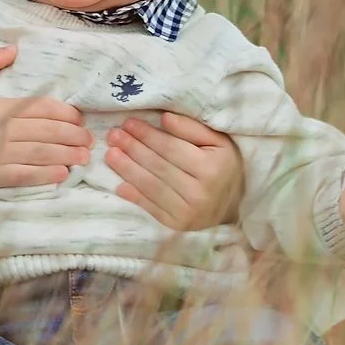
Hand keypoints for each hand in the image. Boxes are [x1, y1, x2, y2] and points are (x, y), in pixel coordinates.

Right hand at [0, 45, 91, 199]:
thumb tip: (14, 49)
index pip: (41, 107)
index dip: (65, 113)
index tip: (79, 118)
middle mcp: (1, 130)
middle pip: (47, 131)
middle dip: (72, 135)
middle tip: (89, 140)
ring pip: (40, 153)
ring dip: (66, 155)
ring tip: (83, 158)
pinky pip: (23, 176)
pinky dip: (45, 175)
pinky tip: (62, 174)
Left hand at [105, 113, 244, 230]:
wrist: (235, 204)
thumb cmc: (223, 165)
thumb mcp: (217, 141)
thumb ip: (192, 128)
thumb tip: (164, 118)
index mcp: (211, 168)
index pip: (170, 148)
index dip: (147, 135)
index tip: (128, 123)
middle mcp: (199, 192)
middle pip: (157, 167)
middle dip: (132, 149)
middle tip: (113, 136)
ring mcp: (188, 213)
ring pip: (151, 187)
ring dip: (127, 170)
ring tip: (110, 155)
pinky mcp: (178, 226)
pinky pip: (151, 208)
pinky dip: (134, 196)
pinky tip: (119, 184)